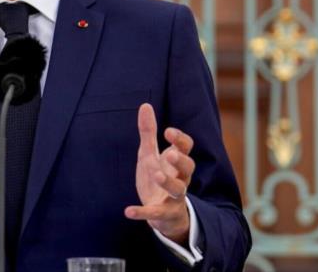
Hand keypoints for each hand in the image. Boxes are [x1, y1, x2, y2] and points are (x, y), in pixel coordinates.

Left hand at [125, 103, 194, 245]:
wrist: (163, 213)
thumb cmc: (157, 177)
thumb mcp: (149, 154)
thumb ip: (148, 132)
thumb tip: (145, 105)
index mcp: (177, 162)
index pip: (187, 148)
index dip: (180, 140)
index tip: (168, 132)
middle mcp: (180, 178)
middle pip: (189, 167)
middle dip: (181, 160)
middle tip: (169, 153)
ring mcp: (174, 197)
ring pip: (179, 190)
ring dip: (168, 182)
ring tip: (156, 174)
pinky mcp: (163, 213)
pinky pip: (155, 213)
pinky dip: (142, 213)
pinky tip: (128, 211)